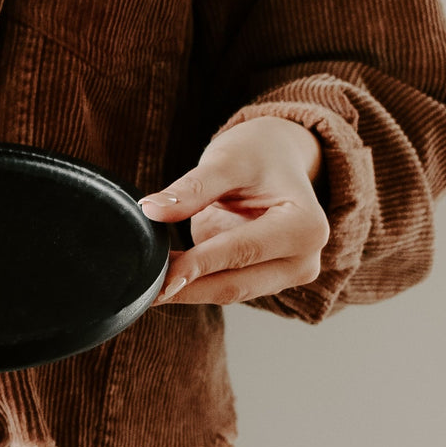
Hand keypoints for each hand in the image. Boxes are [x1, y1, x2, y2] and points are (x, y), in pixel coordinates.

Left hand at [138, 117, 329, 305]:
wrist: (277, 158)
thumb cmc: (257, 154)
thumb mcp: (227, 161)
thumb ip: (192, 188)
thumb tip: (151, 210)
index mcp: (305, 228)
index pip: (242, 252)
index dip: (198, 266)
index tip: (161, 277)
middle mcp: (303, 260)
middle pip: (235, 284)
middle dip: (186, 287)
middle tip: (141, 288)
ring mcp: (284, 274)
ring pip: (226, 292)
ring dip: (185, 289)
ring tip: (145, 281)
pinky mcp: (261, 280)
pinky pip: (221, 286)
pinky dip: (191, 284)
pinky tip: (161, 277)